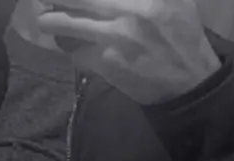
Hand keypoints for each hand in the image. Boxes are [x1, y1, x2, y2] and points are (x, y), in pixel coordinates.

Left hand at [36, 0, 221, 103]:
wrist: (189, 80)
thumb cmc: (181, 35)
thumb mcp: (173, 0)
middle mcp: (133, 9)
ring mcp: (117, 36)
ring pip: (69, 24)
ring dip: (51, 21)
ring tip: (44, 20)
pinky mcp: (108, 62)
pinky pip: (78, 52)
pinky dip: (73, 50)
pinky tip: (74, 48)